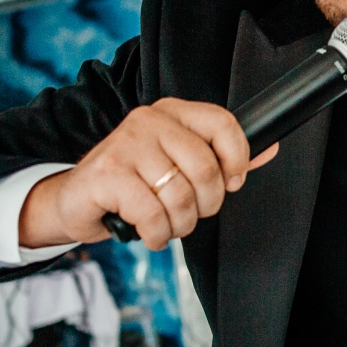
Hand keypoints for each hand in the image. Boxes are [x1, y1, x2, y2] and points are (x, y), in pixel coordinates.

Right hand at [18, 99, 278, 250]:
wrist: (77, 200)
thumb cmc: (132, 184)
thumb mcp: (178, 165)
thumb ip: (223, 158)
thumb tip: (269, 149)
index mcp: (172, 113)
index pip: (222, 124)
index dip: (236, 159)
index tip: (231, 182)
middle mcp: (148, 121)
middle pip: (206, 168)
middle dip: (205, 205)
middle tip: (189, 213)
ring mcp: (126, 144)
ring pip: (180, 196)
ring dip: (179, 224)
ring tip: (164, 223)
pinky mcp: (108, 173)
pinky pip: (153, 213)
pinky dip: (156, 234)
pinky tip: (147, 231)